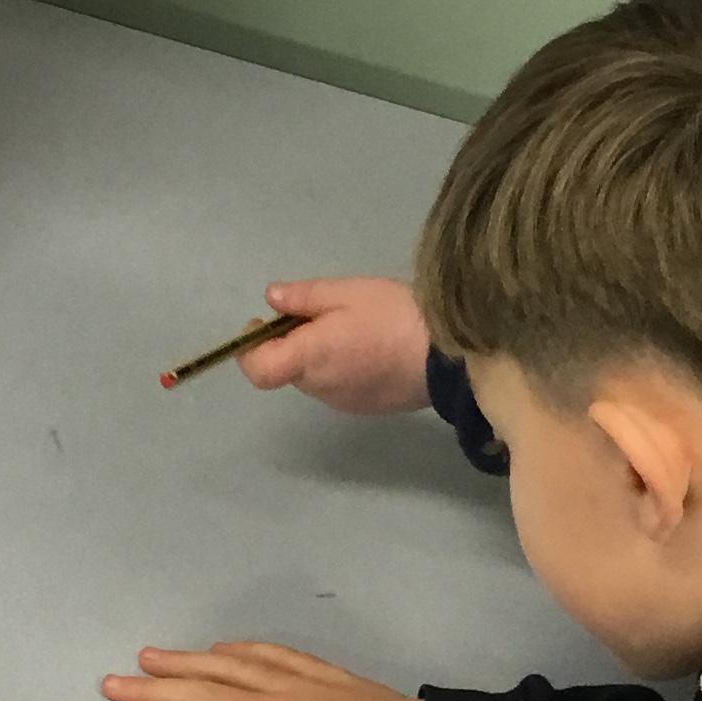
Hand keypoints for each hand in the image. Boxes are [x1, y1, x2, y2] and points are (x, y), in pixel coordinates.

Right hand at [100, 643, 427, 700]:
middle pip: (199, 691)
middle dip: (151, 689)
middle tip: (108, 683)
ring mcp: (291, 683)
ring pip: (227, 667)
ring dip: (185, 662)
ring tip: (147, 656)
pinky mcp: (317, 674)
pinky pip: (268, 654)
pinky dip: (238, 650)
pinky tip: (220, 648)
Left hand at [236, 279, 432, 414]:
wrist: (450, 357)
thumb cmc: (395, 317)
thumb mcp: (347, 292)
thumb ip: (304, 297)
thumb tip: (271, 300)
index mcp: (308, 358)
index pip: (257, 370)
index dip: (250, 349)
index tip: (264, 324)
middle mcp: (319, 388)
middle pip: (289, 369)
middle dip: (295, 342)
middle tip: (324, 312)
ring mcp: (343, 403)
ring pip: (316, 377)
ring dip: (322, 355)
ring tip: (357, 327)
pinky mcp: (368, 408)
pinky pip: (341, 386)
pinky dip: (344, 368)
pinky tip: (374, 348)